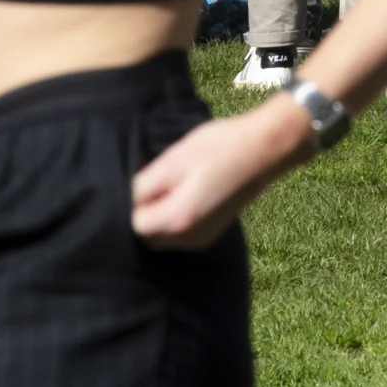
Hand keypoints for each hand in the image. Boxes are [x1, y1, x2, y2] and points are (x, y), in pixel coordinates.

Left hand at [127, 100, 307, 247]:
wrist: (264, 149)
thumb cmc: (218, 148)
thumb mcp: (173, 161)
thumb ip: (143, 186)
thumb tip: (122, 196)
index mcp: (178, 221)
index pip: (133, 225)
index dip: (129, 202)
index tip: (135, 179)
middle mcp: (189, 238)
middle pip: (147, 234)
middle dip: (141, 211)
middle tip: (147, 178)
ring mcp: (203, 237)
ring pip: (163, 235)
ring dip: (156, 214)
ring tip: (165, 181)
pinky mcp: (211, 230)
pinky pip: (180, 231)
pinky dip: (172, 216)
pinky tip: (180, 190)